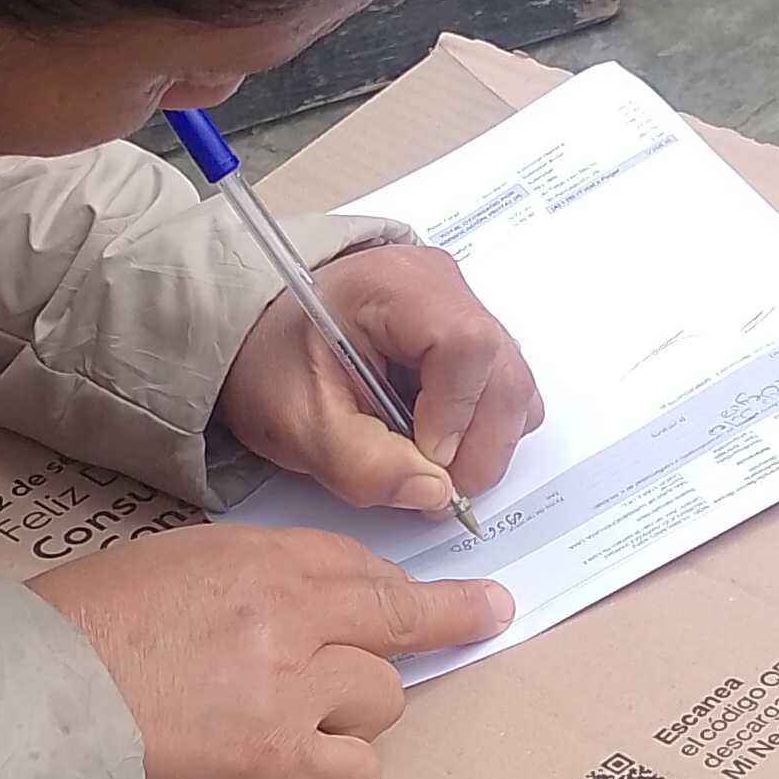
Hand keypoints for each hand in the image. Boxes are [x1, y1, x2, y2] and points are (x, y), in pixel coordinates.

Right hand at [34, 525, 510, 778]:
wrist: (33, 704)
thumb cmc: (66, 639)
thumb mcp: (152, 572)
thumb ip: (227, 585)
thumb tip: (272, 616)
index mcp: (248, 557)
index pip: (349, 562)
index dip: (394, 581)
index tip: (436, 583)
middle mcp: (287, 612)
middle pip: (391, 616)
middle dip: (440, 620)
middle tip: (485, 615)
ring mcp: (291, 687)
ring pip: (380, 697)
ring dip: (352, 717)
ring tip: (298, 738)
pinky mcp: (280, 762)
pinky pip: (357, 773)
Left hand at [218, 246, 542, 518]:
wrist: (265, 338)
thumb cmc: (276, 363)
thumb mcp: (299, 422)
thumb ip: (362, 463)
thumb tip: (436, 493)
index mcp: (393, 286)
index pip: (465, 346)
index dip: (456, 414)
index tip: (426, 459)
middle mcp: (441, 284)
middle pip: (505, 371)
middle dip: (478, 444)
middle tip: (433, 485)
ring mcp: (463, 306)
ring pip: (514, 385)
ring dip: (482, 441)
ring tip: (426, 460)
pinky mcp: (471, 335)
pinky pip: (502, 389)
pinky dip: (478, 428)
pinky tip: (432, 436)